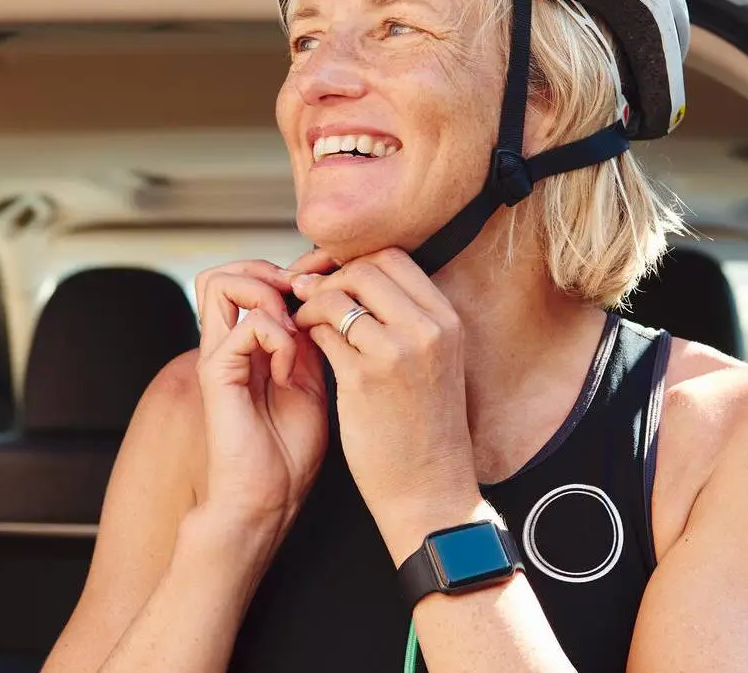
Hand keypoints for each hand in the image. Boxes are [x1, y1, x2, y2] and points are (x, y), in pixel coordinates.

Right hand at [193, 251, 334, 539]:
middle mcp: (227, 344)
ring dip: (266, 295)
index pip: (249, 279)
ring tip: (294, 330)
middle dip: (270, 271)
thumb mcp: (311, 382)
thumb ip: (310, 342)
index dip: (287, 272)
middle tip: (304, 300)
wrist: (268, 500)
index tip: (322, 287)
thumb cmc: (289, 452)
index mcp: (247, 345)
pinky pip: (243, 326)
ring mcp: (218, 357)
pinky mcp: (216, 376)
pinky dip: (276, 337)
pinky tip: (291, 368)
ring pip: (220, 283)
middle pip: (225, 271)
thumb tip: (323, 304)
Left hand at [292, 248, 482, 561]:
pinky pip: (322, 332)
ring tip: (302, 320)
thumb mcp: (435, 362)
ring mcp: (397, 353)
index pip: (395, 259)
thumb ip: (408, 321)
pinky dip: (304, 329)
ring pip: (339, 296)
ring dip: (312, 303)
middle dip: (330, 278)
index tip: (335, 281)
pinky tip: (299, 344)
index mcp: (447, 321)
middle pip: (366, 269)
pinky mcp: (363, 379)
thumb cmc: (426, 428)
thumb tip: (360, 281)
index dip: (356, 263)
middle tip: (308, 295)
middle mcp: (427, 330)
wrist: (429, 488)